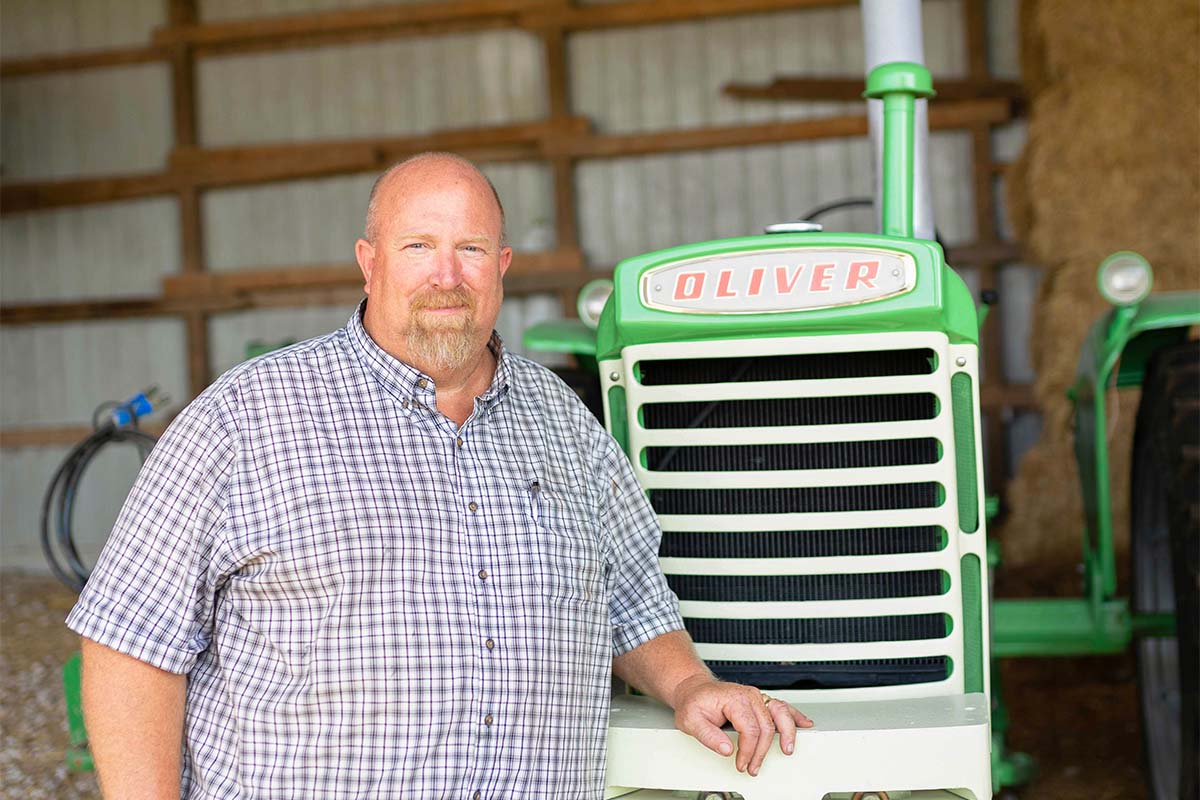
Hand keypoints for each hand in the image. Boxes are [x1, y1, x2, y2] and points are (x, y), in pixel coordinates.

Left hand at [671, 674, 812, 775]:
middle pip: (767, 726)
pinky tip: (803, 724)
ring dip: (787, 733)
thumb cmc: (694, 702)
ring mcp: (757, 697)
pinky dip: (794, 716)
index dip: (748, 751)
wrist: (694, 690)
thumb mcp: (691, 720)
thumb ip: (709, 736)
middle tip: (753, 766)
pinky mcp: (760, 701)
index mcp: (735, 699)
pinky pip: (781, 707)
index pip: (750, 729)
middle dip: (762, 751)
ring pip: (780, 714)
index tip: (741, 764)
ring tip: (788, 748)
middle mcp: (749, 696)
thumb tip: (727, 749)